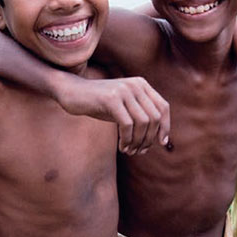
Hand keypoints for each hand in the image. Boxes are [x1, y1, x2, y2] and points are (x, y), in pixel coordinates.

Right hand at [52, 76, 170, 154]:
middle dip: (149, 139)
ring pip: (143, 123)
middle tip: (139, 151)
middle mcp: (135, 85)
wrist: (71, 92)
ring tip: (130, 151)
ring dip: (138, 142)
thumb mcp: (122, 107)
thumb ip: (140, 116)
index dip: (165, 127)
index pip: (163, 107)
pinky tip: (122, 147)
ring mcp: (124, 90)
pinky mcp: (111, 99)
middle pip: (155, 117)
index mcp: (141, 84)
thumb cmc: (97, 103)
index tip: (161, 143)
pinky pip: (127, 124)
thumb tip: (159, 140)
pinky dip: (127, 139)